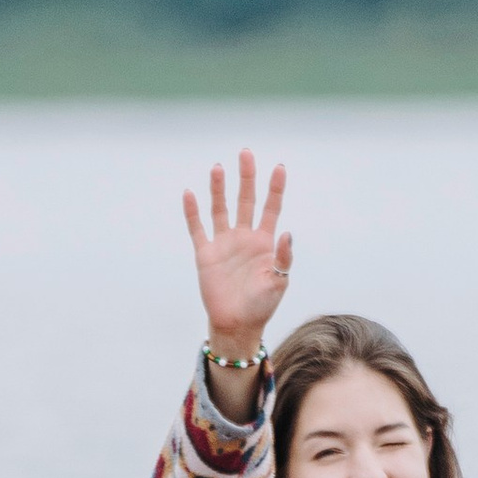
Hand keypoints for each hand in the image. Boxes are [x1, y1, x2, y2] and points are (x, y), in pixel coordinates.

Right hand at [182, 150, 292, 355]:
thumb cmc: (262, 305)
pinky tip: (190, 193)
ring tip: (219, 167)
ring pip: (221, 209)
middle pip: (245, 200)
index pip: (271, 207)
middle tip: (245, 153)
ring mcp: (224, 244)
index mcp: (264, 242)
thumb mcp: (279, 282)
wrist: (237, 324)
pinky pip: (197, 229)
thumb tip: (287, 232)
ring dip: (219, 189)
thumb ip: (283, 257)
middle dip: (246, 177)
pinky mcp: (206, 254)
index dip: (275, 188)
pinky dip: (193, 212)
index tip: (278, 166)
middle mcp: (244, 237)